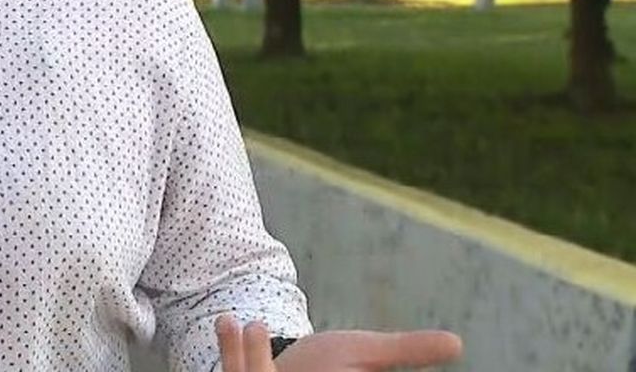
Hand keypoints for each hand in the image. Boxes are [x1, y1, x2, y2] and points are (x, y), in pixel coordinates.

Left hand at [216, 315, 463, 370]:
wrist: (287, 365)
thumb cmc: (327, 365)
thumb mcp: (367, 356)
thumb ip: (406, 353)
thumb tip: (458, 344)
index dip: (329, 368)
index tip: (346, 365)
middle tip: (270, 347)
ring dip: (249, 362)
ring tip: (254, 324)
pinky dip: (229, 350)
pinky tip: (230, 320)